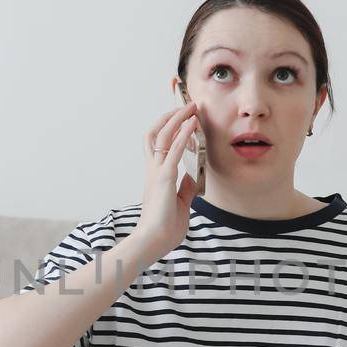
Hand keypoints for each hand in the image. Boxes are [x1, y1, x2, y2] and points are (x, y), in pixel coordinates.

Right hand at [137, 100, 202, 256]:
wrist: (154, 242)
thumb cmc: (164, 227)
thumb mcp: (180, 203)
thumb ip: (185, 188)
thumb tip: (193, 175)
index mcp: (156, 175)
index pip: (158, 144)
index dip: (168, 126)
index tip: (183, 115)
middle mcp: (153, 169)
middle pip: (156, 133)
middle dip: (172, 116)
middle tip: (187, 104)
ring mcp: (157, 173)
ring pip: (162, 137)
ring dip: (178, 119)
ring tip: (191, 107)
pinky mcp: (164, 179)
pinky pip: (174, 152)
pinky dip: (183, 135)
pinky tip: (192, 124)